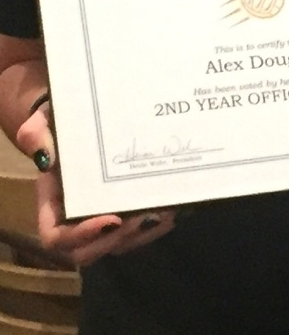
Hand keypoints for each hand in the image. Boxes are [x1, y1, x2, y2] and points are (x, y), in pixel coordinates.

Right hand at [16, 100, 174, 265]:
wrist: (87, 113)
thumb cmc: (63, 120)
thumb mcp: (45, 120)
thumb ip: (36, 134)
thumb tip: (46, 158)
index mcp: (53, 202)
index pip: (56, 237)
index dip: (81, 237)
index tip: (113, 219)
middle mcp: (76, 215)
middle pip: (89, 251)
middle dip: (118, 240)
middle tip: (145, 217)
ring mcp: (103, 214)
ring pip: (119, 243)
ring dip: (142, 235)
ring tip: (167, 212)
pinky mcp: (127, 206)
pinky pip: (138, 230)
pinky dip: (156, 224)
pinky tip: (176, 207)